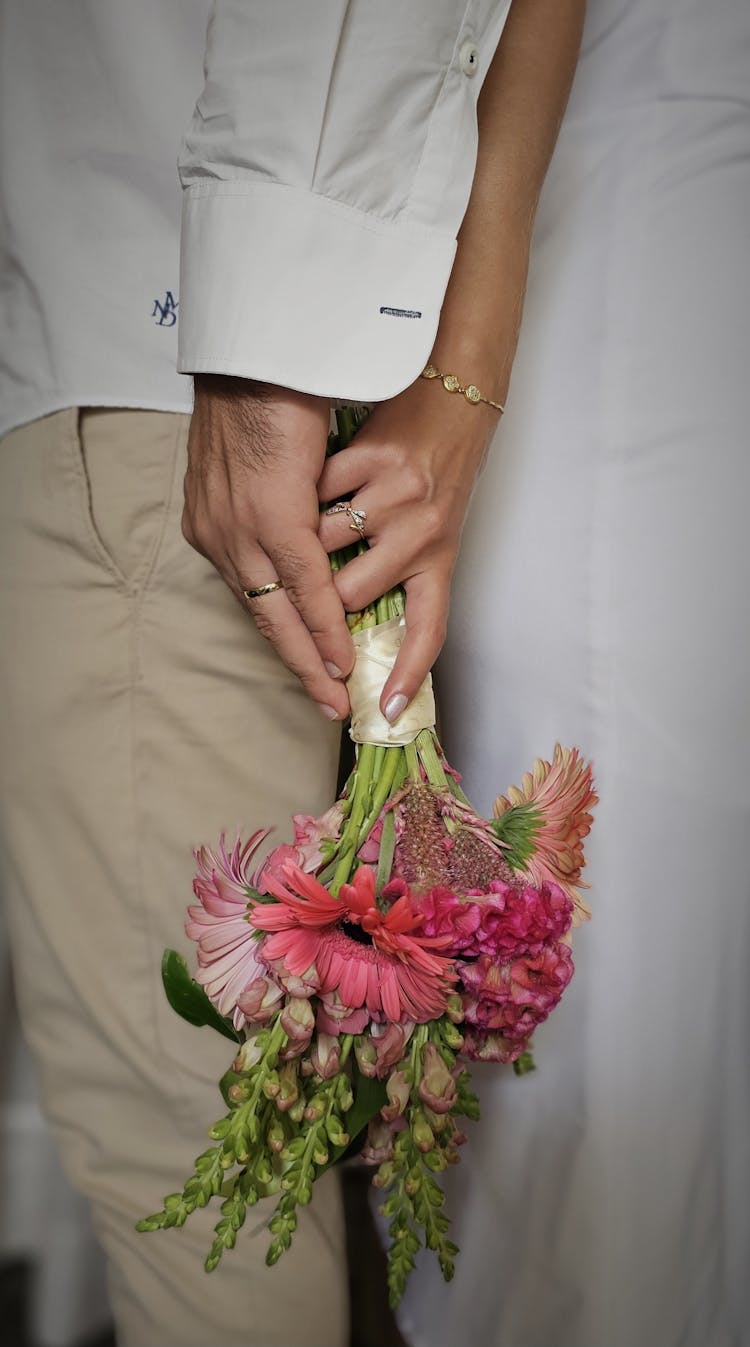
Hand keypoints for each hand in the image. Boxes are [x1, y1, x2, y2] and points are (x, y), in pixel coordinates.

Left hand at [183, 376, 353, 718]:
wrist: (259, 344)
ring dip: (314, 656)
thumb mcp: (249, 456)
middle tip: (324, 704)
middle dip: (296, 664)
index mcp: (210, 524)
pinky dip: (325, 623)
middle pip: (260, 616)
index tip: (304, 665)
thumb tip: (283, 522)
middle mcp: (217, 535)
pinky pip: (304, 585)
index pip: (247, 595)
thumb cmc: (262, 388)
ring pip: (280, 610)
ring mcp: (241, 530)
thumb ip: (260, 499)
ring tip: (340, 690)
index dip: (279, 634)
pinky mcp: (273, 517)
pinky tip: (342, 653)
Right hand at [318, 376, 498, 721]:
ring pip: (323, 546)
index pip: (428, 631)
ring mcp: (397, 496)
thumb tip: (351, 627)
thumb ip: (399, 574)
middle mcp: (424, 532)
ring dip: (302, 545)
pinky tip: (297, 489)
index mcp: (442, 556)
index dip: (407, 674)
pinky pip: (318, 493)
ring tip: (291, 537)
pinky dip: (302, 494)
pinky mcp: (372, 457)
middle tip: (298, 606)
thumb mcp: (434, 529)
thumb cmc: (439, 463)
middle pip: (347, 597)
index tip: (382, 712)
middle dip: (317, 605)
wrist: (451, 390)